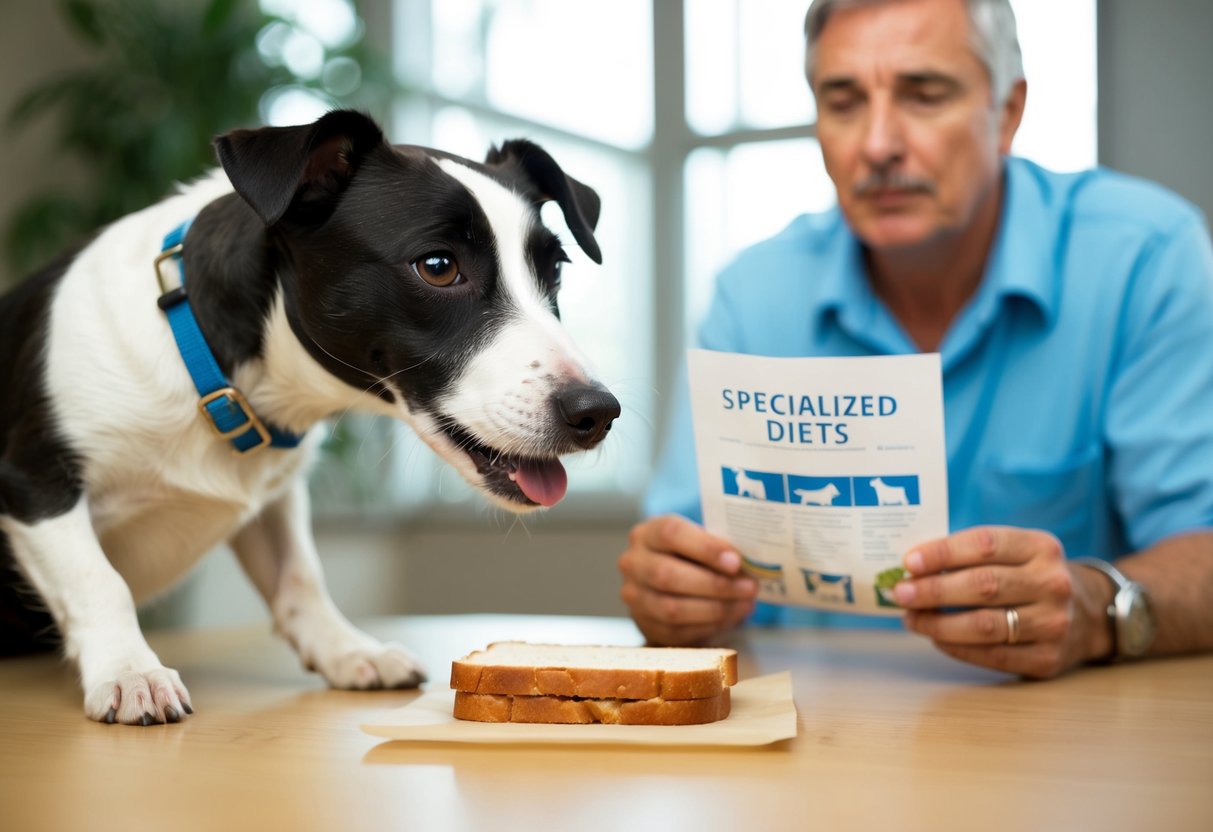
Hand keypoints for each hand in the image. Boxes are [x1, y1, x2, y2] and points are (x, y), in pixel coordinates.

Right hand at [618, 514, 757, 645]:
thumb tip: (748, 562)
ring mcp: (634, 596)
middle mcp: (633, 563)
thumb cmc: (689, 556)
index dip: (706, 548)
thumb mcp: (698, 541)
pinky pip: (677, 631)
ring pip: (672, 608)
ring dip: (716, 608)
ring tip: (745, 604)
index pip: (672, 534)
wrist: (665, 583)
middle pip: (668, 575)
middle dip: (715, 584)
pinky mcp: (644, 624)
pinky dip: (709, 625)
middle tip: (749, 587)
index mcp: (647, 533)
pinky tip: (730, 617)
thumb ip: (716, 547)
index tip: (736, 561)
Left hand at [893, 526, 1112, 677]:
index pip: (985, 545)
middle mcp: (1052, 583)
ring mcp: (1054, 623)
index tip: (909, 562)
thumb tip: (914, 568)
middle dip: (933, 590)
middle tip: (901, 593)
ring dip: (938, 623)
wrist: (1092, 615)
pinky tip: (937, 638)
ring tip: (911, 618)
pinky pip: (993, 656)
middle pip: (982, 585)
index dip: (943, 553)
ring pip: (984, 625)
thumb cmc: (1032, 578)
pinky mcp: (1048, 659)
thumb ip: (974, 555)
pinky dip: (957, 648)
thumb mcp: (1018, 553)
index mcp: (1041, 547)